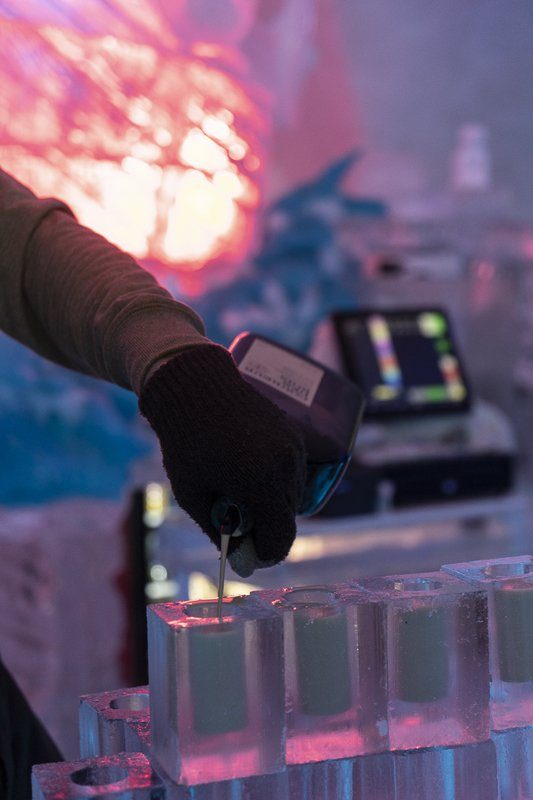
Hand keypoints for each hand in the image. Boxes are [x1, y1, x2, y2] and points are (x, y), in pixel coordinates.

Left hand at [139, 345, 306, 575]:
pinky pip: (295, 471)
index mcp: (260, 484)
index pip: (281, 538)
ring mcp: (294, 447)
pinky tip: (251, 471)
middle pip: (287, 518)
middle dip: (266, 526)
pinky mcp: (294, 432)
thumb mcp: (192, 493)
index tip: (248, 552)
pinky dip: (279, 481)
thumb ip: (218, 529)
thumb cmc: (185, 441)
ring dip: (273, 503)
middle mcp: (285, 467)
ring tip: (241, 491)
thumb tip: (239, 555)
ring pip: (293, 494)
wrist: (195, 384)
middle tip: (236, 520)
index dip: (265, 553)